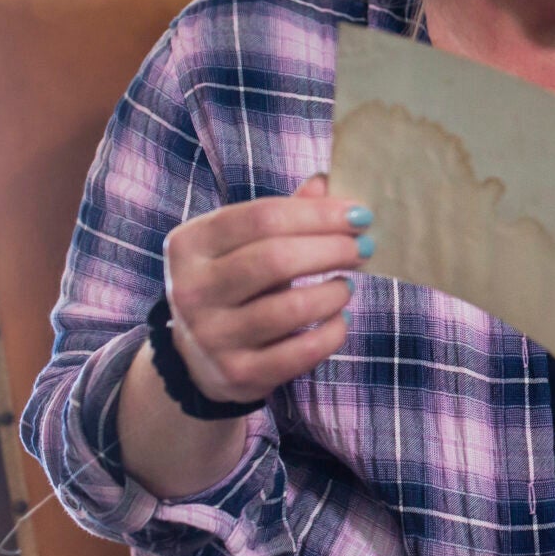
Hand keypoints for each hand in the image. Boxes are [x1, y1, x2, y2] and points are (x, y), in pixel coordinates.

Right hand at [159, 174, 370, 405]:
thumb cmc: (233, 285)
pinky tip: (340, 318)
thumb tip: (326, 182)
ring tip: (347, 285)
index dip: (318, 213)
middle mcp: (191, 290)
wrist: (198, 359)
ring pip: (290, 307)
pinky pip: (301, 351)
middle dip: (332, 249)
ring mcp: (211, 336)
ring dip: (334, 292)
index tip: (359, 214)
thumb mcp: (242, 245)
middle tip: (364, 248)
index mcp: (190, 244)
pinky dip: (332, 332)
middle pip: (276, 258)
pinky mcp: (237, 373)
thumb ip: (281, 215)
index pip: (262, 217)